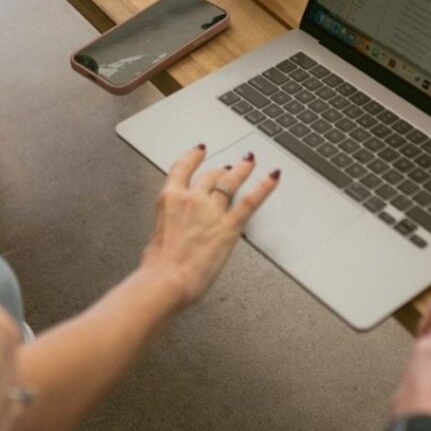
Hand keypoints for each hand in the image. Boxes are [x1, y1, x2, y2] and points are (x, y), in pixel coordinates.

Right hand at [139, 145, 279, 306]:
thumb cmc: (158, 265)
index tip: (199, 151)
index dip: (193, 157)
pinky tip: (273, 176)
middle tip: (229, 167)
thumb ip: (171, 224)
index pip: (181, 169)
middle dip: (221, 170)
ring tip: (249, 162)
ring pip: (230, 182)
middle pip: (210, 176)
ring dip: (241, 170)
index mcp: (170, 199)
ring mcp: (212, 210)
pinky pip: (250, 200)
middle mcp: (192, 198)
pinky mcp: (229, 226)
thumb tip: (178, 229)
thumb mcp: (158, 235)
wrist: (166, 280)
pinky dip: (264, 186)